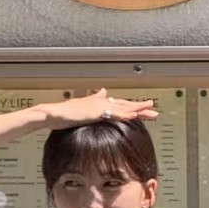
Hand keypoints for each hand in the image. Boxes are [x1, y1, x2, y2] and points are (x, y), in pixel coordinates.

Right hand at [40, 87, 158, 129]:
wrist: (54, 114)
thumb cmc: (65, 113)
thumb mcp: (83, 107)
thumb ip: (95, 100)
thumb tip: (104, 91)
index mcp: (100, 103)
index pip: (121, 105)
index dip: (133, 107)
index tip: (145, 110)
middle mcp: (101, 102)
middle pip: (125, 105)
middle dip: (140, 108)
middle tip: (154, 110)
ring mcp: (99, 106)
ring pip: (122, 107)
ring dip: (137, 109)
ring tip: (150, 110)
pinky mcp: (94, 111)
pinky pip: (112, 113)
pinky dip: (123, 114)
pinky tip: (133, 115)